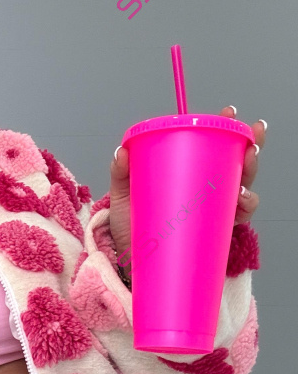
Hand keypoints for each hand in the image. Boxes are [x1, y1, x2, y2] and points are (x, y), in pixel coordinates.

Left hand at [109, 108, 266, 266]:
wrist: (128, 260)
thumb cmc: (131, 224)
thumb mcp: (124, 194)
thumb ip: (122, 173)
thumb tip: (122, 151)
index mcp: (188, 172)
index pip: (213, 146)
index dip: (228, 128)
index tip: (230, 113)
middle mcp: (205, 189)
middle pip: (236, 164)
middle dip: (251, 149)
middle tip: (249, 143)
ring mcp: (211, 210)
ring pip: (243, 187)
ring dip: (249, 176)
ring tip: (244, 169)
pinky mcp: (212, 232)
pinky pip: (236, 218)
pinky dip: (244, 208)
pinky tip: (241, 200)